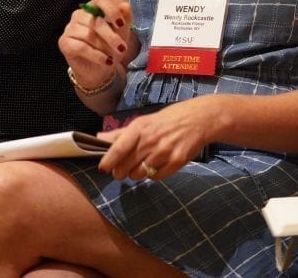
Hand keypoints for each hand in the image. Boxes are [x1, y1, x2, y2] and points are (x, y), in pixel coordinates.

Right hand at [58, 0, 138, 90]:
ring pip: (88, 34)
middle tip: (122, 48)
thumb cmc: (110, 48)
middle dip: (111, 36)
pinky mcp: (64, 42)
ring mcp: (69, 28)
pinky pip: (81, 47)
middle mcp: (79, 15)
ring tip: (113, 57)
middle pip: (95, 20)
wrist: (99, 70)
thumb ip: (125, 18)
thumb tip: (125, 5)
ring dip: (103, 47)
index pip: (100, 0)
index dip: (111, 10)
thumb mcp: (122, 34)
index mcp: (93, 8)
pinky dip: (96, 55)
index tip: (121, 24)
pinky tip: (106, 61)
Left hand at [96, 95, 217, 180]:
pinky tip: (157, 165)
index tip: (103, 168)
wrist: (199, 119)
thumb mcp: (144, 121)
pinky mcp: (176, 162)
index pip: (117, 149)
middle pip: (125, 167)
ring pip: (138, 174)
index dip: (108, 162)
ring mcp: (164, 152)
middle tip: (123, 169)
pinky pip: (155, 178)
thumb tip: (98, 138)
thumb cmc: (168, 120)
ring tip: (143, 164)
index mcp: (140, 128)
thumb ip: (120, 133)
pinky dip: (153, 175)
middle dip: (120, 172)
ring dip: (136, 173)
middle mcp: (150, 140)